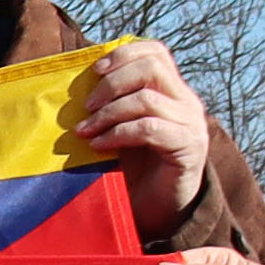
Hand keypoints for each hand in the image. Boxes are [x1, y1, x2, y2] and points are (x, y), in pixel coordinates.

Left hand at [63, 42, 214, 240]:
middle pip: (152, 67)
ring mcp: (190, 124)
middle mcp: (186, 102)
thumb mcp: (120, 130)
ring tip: (85, 130)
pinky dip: (118, 134)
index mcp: (171, 91)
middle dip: (113, 82)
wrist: (159, 212)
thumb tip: (73, 86)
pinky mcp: (188, 148)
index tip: (94, 70)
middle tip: (87, 105)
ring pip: (147, 98)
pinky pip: (149, 129)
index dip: (124, 54)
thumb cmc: (134, 172)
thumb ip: (111, 106)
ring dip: (109, 112)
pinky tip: (98, 146)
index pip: (155, 52)